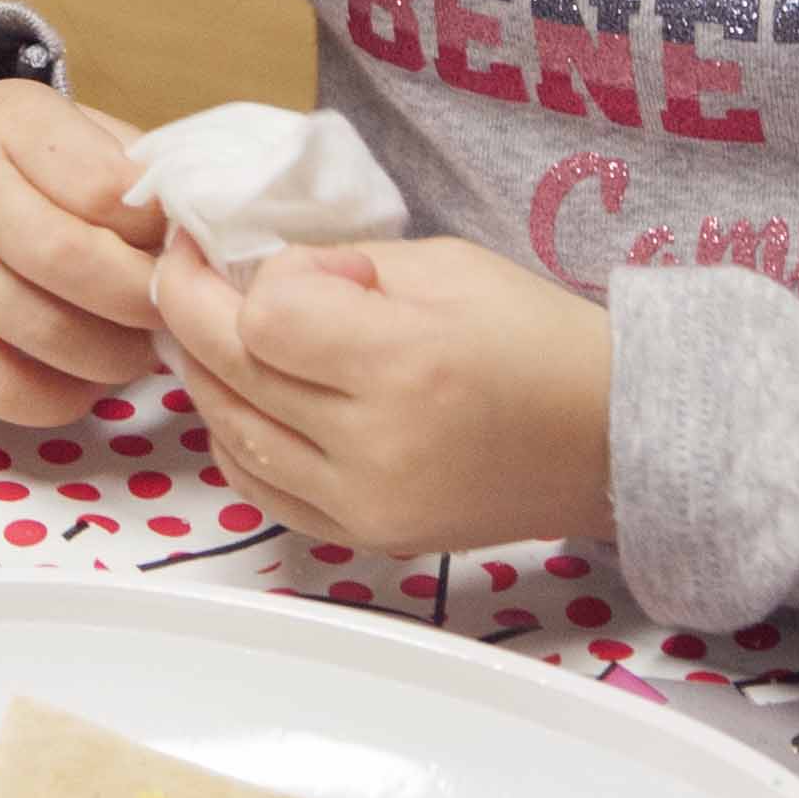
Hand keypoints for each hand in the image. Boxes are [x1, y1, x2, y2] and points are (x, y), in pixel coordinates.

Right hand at [0, 72, 166, 424]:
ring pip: (37, 332)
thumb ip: (122, 165)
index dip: (156, 227)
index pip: (100, 186)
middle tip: (172, 314)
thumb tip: (192, 235)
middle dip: (141, 300)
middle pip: (68, 260)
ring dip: (112, 357)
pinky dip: (54, 399)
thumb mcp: (56, 122)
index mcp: (8, 125)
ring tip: (139, 351)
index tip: (177, 244)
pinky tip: (83, 383)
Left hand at [154, 232, 613, 556]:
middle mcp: (376, 448)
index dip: (259, 275)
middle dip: (189, 305)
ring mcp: (366, 506)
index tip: (287, 258)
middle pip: (231, 371)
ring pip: (230, 431)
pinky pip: (259, 487)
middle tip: (186, 266)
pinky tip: (241, 398)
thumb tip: (256, 275)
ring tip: (209, 325)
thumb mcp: (443, 267)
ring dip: (204, 371)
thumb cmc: (535, 337)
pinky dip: (234, 437)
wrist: (611, 439)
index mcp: (405, 366)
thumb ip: (339, 268)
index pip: (264, 317)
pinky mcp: (366, 539)